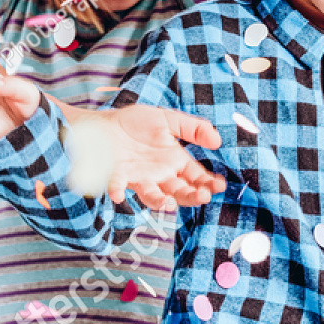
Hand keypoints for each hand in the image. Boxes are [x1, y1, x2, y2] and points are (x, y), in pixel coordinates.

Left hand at [97, 104, 226, 209]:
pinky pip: (117, 186)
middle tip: (203, 196)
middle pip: (179, 191)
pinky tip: (118, 195)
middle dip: (192, 196)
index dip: (208, 183)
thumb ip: (192, 128)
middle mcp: (159, 175)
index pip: (196, 177)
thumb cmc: (135, 124)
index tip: (219, 186)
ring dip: (160, 202)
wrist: (104, 125)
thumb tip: (217, 140)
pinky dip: (117, 191)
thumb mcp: (168, 119)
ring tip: (168, 203)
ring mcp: (138, 179)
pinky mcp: (116, 177)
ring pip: (152, 196)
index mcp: (174, 161)